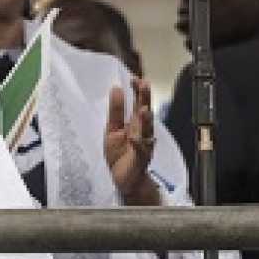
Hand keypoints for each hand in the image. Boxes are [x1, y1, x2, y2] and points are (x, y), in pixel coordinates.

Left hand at [104, 77, 160, 205]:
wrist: (124, 180)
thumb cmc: (119, 153)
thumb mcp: (112, 129)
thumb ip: (115, 111)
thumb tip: (116, 88)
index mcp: (134, 123)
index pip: (137, 104)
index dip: (137, 91)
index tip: (134, 78)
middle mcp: (141, 132)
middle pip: (144, 113)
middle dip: (145, 100)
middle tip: (145, 84)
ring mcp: (143, 145)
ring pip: (146, 131)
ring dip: (146, 121)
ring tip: (144, 109)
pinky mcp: (140, 159)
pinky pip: (140, 152)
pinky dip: (139, 145)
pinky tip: (135, 138)